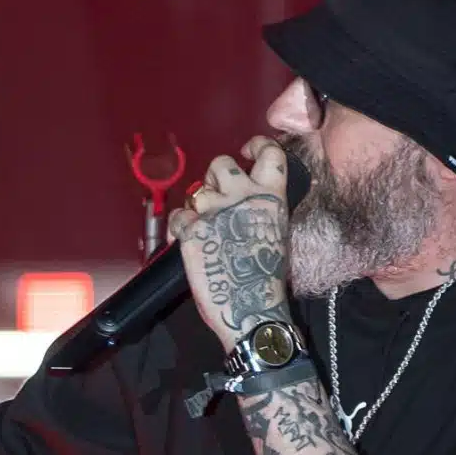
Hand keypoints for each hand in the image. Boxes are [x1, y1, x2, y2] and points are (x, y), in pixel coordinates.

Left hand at [165, 136, 291, 346]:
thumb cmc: (268, 280)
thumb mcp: (277, 233)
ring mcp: (214, 212)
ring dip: (197, 206)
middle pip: (221, 163)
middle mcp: (242, 197)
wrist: (252, 310)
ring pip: (195, 191)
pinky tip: (189, 241)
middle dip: (215, 177)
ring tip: (204, 227)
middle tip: (217, 197)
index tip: (246, 150)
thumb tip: (250, 204)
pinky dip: (180, 228)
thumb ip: (263, 210)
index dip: (257, 145)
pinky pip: (178, 217)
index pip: (269, 152)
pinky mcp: (191, 232)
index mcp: (271, 197)